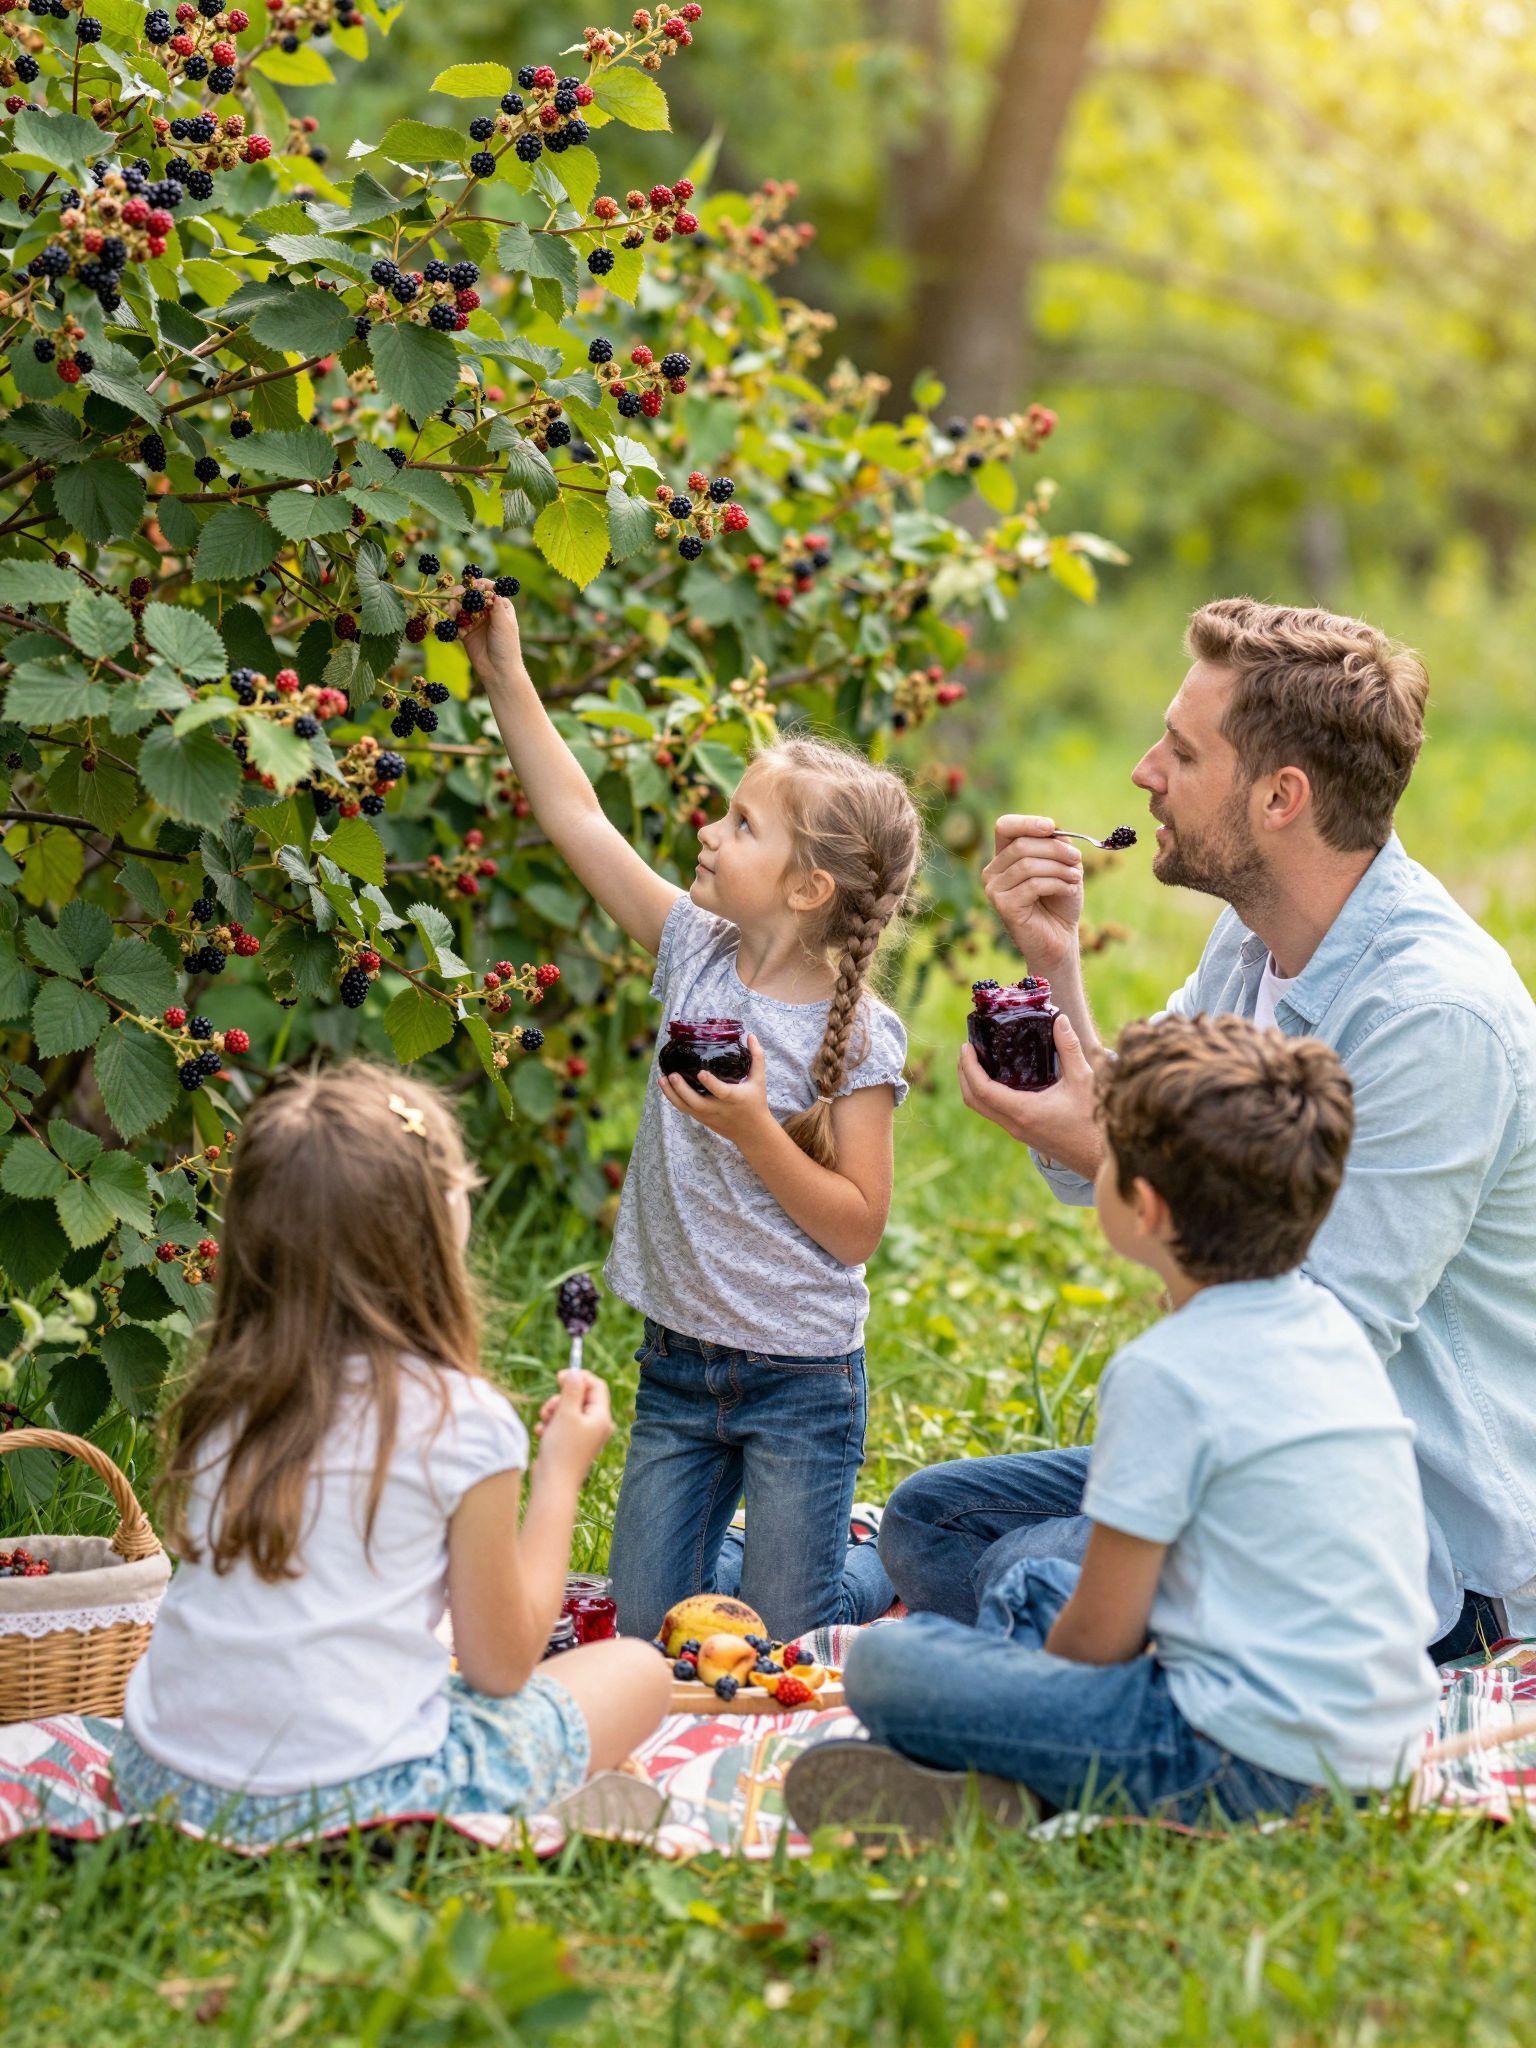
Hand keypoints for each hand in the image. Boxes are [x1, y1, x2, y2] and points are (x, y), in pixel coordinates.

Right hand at [455, 583, 525, 687]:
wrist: (499, 671)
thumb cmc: (507, 646)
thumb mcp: (504, 624)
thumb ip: (496, 606)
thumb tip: (493, 590)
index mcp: (500, 607)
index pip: (489, 590)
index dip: (480, 585)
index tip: (473, 585)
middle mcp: (487, 612)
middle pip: (472, 597)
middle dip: (463, 594)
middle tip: (455, 594)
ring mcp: (475, 622)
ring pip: (462, 608)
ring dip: (455, 606)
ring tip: (450, 609)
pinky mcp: (465, 633)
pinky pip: (455, 622)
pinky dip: (450, 619)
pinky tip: (448, 619)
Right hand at [534, 1368, 612, 1477]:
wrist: (553, 1485)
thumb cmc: (562, 1449)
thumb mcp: (566, 1413)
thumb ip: (572, 1389)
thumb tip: (575, 1372)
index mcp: (601, 1417)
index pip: (596, 1385)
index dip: (579, 1377)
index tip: (560, 1376)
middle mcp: (597, 1426)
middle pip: (580, 1397)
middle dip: (561, 1398)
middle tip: (549, 1407)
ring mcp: (585, 1436)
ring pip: (568, 1411)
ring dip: (553, 1411)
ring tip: (544, 1421)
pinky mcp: (572, 1445)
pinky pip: (561, 1426)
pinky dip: (550, 1426)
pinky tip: (542, 1433)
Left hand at [657, 1032, 775, 1146]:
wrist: (751, 1132)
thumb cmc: (756, 1102)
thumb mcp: (759, 1080)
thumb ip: (756, 1057)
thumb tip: (750, 1035)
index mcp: (734, 1098)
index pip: (721, 1092)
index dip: (711, 1084)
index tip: (701, 1073)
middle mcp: (718, 1109)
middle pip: (696, 1102)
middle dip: (682, 1090)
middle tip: (672, 1075)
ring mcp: (708, 1115)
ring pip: (686, 1108)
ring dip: (672, 1094)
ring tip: (661, 1079)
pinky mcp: (702, 1119)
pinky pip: (684, 1109)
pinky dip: (674, 1099)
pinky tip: (666, 1086)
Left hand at [956, 1012, 1103, 1177]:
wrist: (1099, 1158)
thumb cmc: (1093, 1122)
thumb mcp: (1084, 1080)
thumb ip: (1070, 1049)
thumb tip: (1060, 1020)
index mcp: (1023, 1112)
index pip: (982, 1090)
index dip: (968, 1067)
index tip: (966, 1047)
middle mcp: (1014, 1124)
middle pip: (973, 1100)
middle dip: (964, 1074)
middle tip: (967, 1049)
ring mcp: (1017, 1131)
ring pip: (982, 1108)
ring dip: (973, 1085)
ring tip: (979, 1060)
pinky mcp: (1023, 1133)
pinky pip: (995, 1112)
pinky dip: (987, 1094)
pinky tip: (999, 1077)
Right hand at [982, 815, 1083, 972]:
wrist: (1060, 938)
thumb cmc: (1060, 901)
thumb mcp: (1062, 865)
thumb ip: (1056, 845)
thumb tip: (1054, 831)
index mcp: (1004, 857)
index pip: (1005, 827)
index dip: (1027, 823)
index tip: (1052, 827)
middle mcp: (993, 871)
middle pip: (1021, 845)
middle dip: (1055, 849)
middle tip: (1078, 859)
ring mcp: (994, 889)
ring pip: (1028, 865)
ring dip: (1059, 868)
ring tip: (1076, 878)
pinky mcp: (1003, 905)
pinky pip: (1033, 885)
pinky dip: (1058, 884)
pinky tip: (1070, 891)